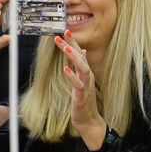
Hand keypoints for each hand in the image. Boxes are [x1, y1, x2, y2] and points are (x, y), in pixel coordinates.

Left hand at [55, 30, 105, 149]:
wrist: (88, 120)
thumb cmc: (84, 100)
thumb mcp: (82, 80)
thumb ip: (81, 66)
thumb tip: (83, 51)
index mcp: (84, 73)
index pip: (79, 54)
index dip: (73, 42)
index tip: (66, 31)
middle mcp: (87, 77)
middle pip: (81, 58)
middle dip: (72, 46)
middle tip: (62, 35)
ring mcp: (86, 86)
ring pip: (83, 69)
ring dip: (74, 58)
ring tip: (66, 49)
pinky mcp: (83, 96)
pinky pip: (78, 85)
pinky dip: (72, 77)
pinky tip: (66, 70)